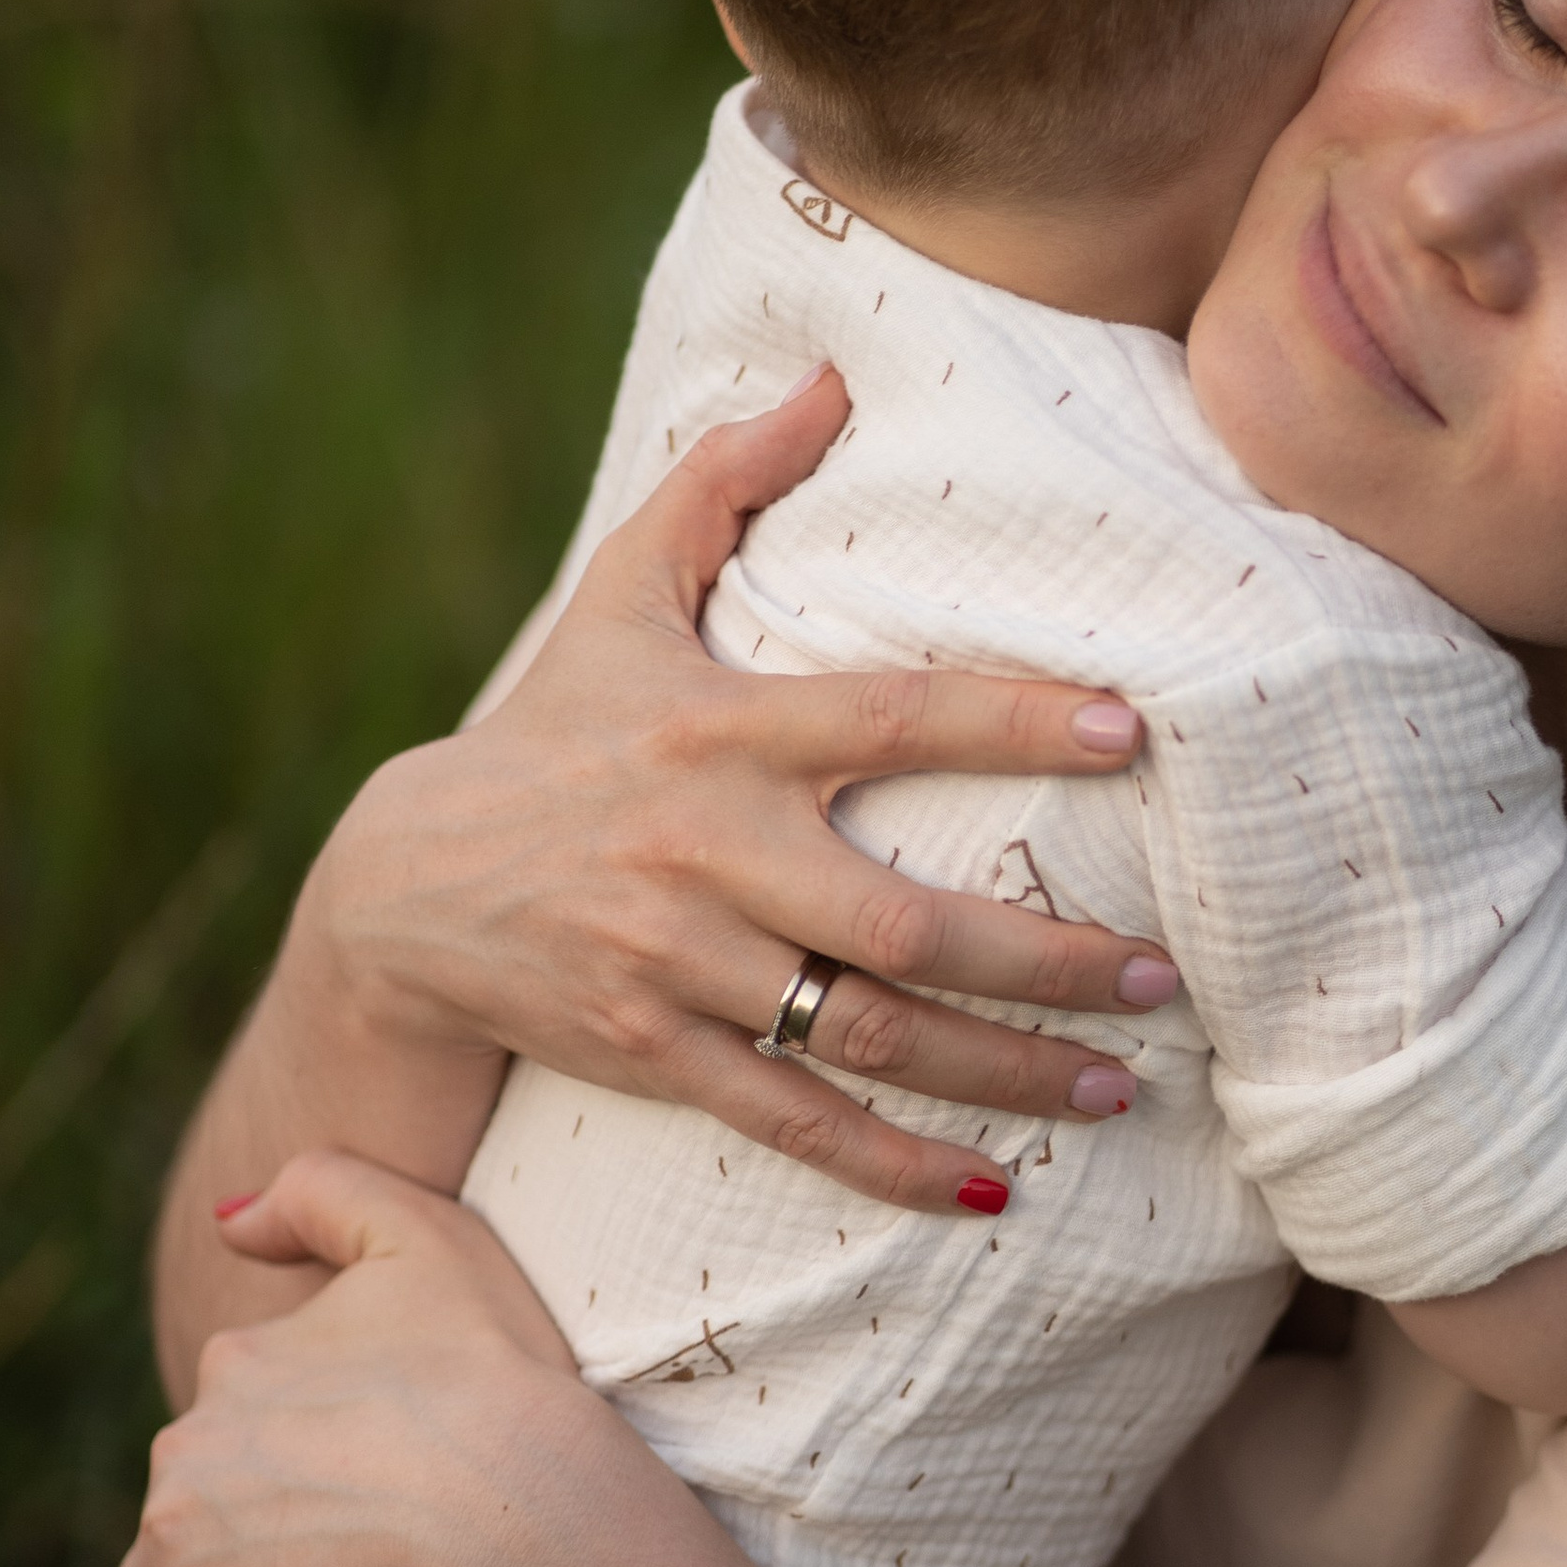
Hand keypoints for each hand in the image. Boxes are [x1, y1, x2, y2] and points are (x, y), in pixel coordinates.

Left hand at [83, 1155, 620, 1566]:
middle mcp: (192, 1451)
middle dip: (230, 1541)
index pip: (234, 1416)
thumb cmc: (499, 1375)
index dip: (284, 1451)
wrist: (518, 1511)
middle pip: (190, 1509)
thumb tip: (225, 1221)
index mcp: (242, 1364)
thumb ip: (321, 1192)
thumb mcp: (428, 1233)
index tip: (345, 1485)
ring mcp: (190, 1554)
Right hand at [298, 370, 1182, 1217]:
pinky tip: (992, 1190)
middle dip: (1040, 956)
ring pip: (862, 1033)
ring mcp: (677, 965)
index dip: (1010, 721)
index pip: (890, 720)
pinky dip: (891, 1164)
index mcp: (721, 732)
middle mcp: (705, 852)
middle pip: (899, 919)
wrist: (406, 889)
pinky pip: (790, 1124)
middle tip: (1160, 977)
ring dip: (997, 1071)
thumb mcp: (619, 595)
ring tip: (1116, 1090)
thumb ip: (722, 484)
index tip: (1129, 732)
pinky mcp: (652, 1053)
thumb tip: (831, 376)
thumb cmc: (553, 730)